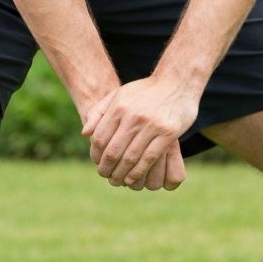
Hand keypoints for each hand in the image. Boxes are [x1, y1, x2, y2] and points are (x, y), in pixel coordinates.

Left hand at [81, 78, 197, 190]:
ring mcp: (151, 125)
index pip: (100, 138)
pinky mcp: (167, 133)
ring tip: (117, 180)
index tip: (97, 163)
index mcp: (119, 107)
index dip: (96, 155)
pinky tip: (133, 177)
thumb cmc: (145, 90)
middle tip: (105, 176)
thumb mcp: (119, 94)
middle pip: (113, 151)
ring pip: (130, 157)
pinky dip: (138, 171)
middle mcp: (133, 116)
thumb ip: (99, 112)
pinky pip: (149, 158)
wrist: (177, 81)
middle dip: (107, 168)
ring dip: (121, 174)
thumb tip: (85, 134)